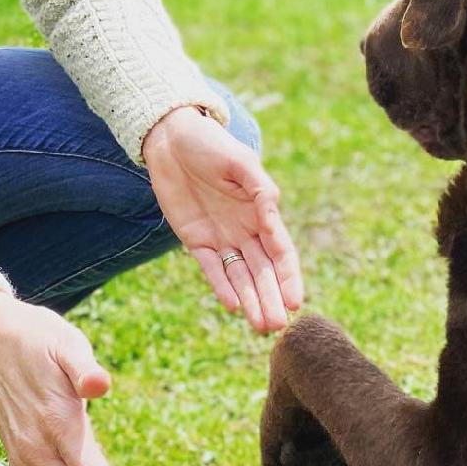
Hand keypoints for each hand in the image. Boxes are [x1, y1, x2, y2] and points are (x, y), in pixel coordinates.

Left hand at [142, 106, 302, 331]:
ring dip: (250, 300)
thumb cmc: (210, 144)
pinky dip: (221, 286)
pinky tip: (232, 306)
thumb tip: (274, 212)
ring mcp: (220, 236)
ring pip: (240, 276)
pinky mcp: (195, 239)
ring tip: (260, 327)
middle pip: (262, 271)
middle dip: (270, 298)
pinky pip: (211, 268)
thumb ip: (260, 188)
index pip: (280, 252)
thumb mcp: (240, 162)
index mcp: (261, 211)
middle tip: (277, 326)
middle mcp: (245, 229)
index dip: (289, 277)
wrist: (170, 138)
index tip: (295, 302)